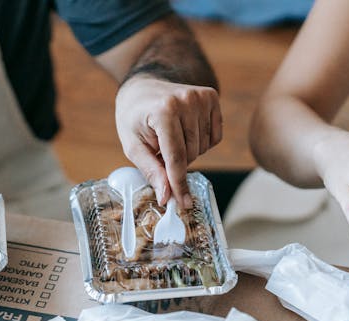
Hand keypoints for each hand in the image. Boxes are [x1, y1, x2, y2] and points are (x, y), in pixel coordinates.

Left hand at [115, 75, 221, 206]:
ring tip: (169, 138)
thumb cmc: (133, 118)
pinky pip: (214, 137)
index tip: (183, 204)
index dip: (178, 184)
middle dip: (175, 162)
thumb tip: (166, 196)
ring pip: (203, 148)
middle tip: (159, 150)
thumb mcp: (133, 146)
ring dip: (187, 152)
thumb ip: (151, 171)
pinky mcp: (212, 97)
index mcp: (163, 111)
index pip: (176, 158)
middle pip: (191, 154)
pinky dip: (200, 142)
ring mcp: (201, 97)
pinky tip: (184, 131)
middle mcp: (186, 101)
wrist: (142, 88)